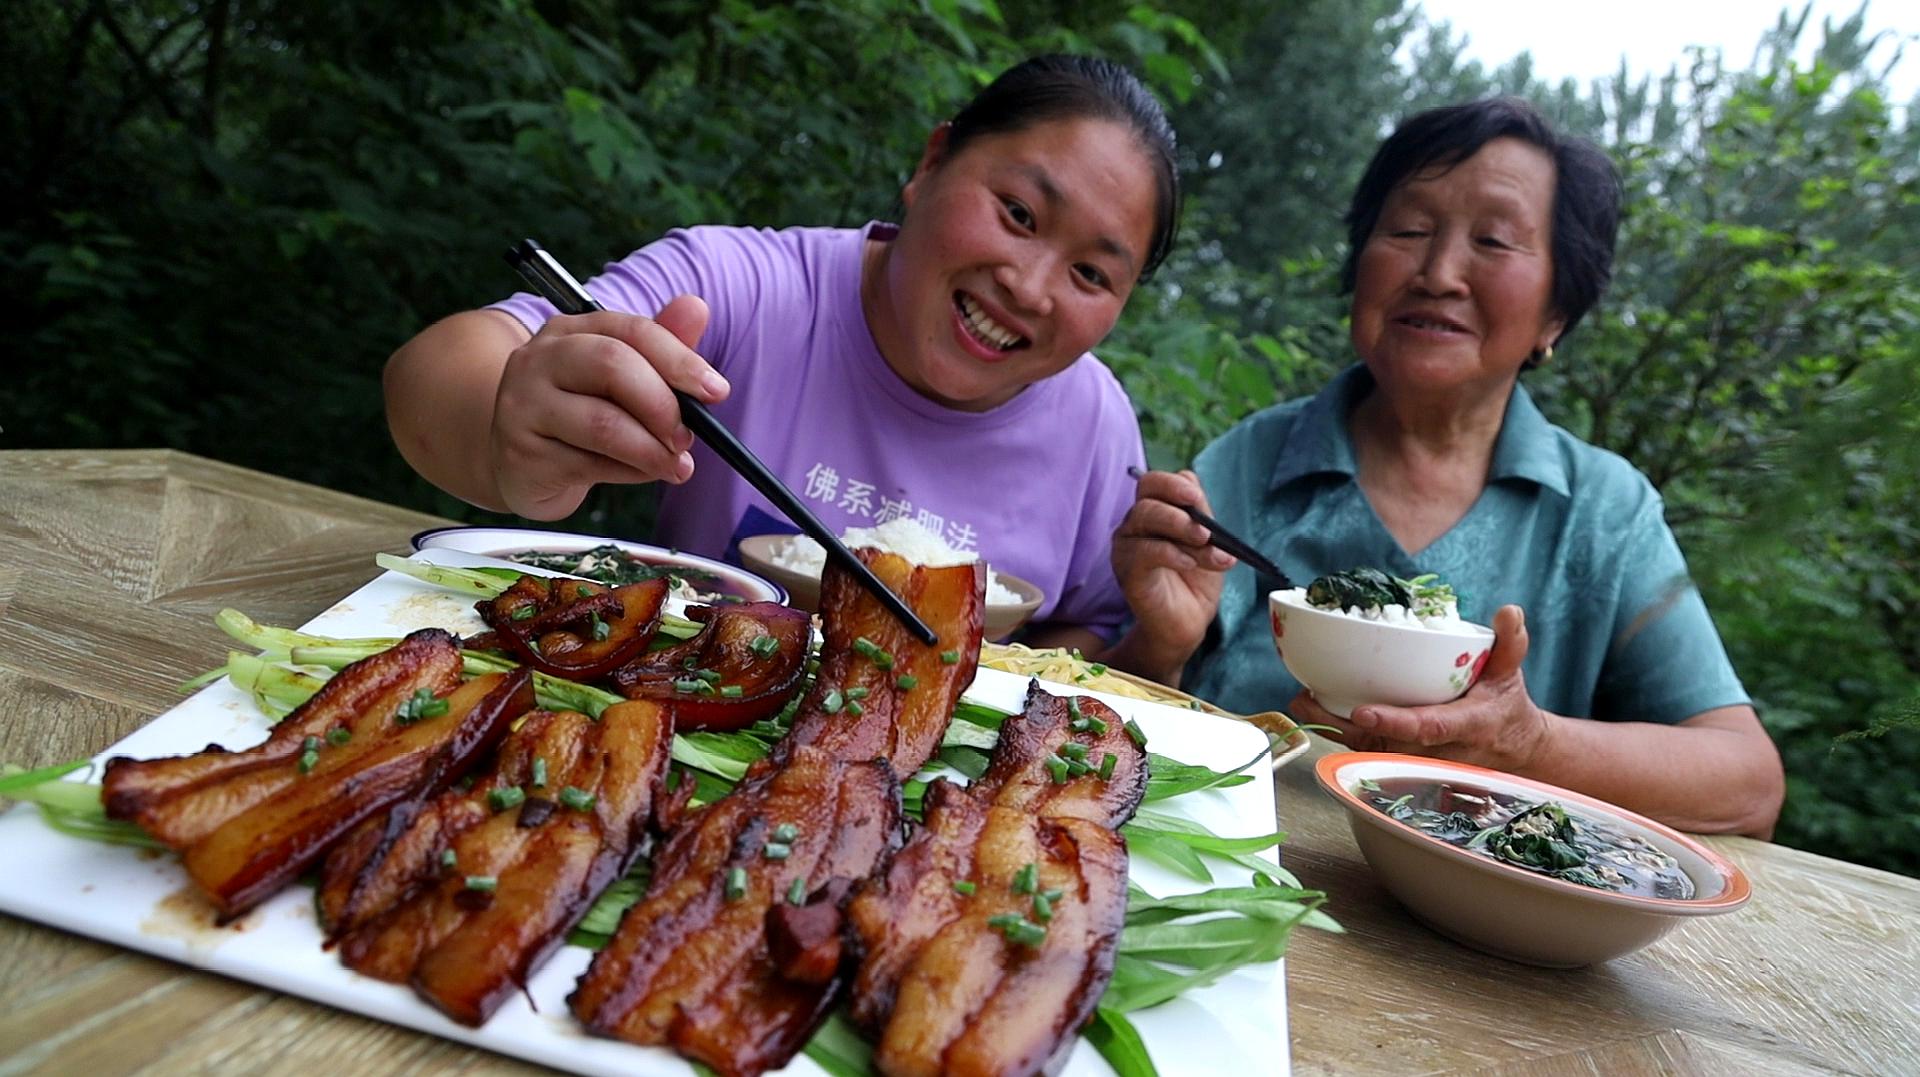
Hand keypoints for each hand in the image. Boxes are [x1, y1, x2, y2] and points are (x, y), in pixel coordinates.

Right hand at [487, 295, 728, 518]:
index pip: (632, 331)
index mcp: (570, 330)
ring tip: (676, 465)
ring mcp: (523, 406)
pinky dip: (629, 473)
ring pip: (603, 424)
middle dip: (662, 404)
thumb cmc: (580, 411)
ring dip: (652, 450)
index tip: (717, 391)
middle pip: (612, 365)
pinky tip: (641, 473)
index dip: (680, 360)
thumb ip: (660, 345)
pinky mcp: (522, 453)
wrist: (520, 461)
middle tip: (688, 437)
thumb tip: (697, 307)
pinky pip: (590, 465)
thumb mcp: (622, 376)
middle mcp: (539, 359)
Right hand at [1108, 468, 1234, 680]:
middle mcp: (1136, 524)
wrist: (1188, 620)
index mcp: (1155, 511)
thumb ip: (1201, 513)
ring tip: (1204, 546)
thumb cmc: (1196, 579)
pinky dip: (1170, 553)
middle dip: (1180, 510)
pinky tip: (1187, 563)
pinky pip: (1142, 551)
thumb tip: (1192, 483)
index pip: (1153, 483)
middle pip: (1147, 497)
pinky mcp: (1125, 569)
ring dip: (1181, 530)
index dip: (1173, 484)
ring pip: (1144, 517)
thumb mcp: (1208, 541)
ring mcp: (1127, 545)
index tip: (1195, 496)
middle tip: (1206, 530)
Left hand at [1302, 604, 1551, 772]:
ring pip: (1368, 750)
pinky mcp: (1399, 758)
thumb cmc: (1503, 706)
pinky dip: (1337, 731)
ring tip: (1302, 700)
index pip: (1430, 729)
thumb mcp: (1510, 674)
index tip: (1364, 713)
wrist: (1508, 749)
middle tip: (1309, 698)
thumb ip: (1511, 644)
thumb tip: (1508, 611)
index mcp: (1468, 726)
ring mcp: (1416, 759)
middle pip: (1386, 744)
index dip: (1396, 723)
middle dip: (1345, 726)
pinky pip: (1364, 749)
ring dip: (1332, 728)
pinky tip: (1313, 708)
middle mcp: (1438, 751)